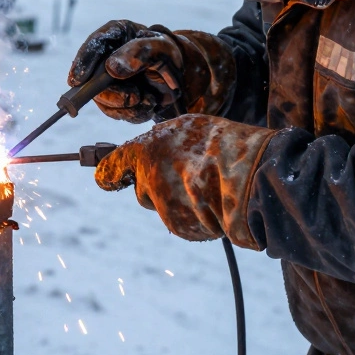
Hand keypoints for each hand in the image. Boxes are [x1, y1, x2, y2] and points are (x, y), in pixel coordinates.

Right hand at [68, 20, 236, 123]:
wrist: (184, 74)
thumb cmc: (170, 53)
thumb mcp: (160, 48)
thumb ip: (138, 53)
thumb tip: (112, 68)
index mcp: (115, 35)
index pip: (94, 44)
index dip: (83, 62)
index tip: (76, 80)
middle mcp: (106, 58)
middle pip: (93, 79)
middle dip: (111, 94)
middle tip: (133, 97)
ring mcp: (109, 80)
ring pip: (103, 101)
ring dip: (125, 106)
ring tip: (148, 99)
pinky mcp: (117, 99)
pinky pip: (117, 113)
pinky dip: (134, 113)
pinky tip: (149, 103)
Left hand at [95, 114, 275, 247]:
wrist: (248, 176)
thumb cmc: (221, 144)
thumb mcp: (186, 128)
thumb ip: (160, 142)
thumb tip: (152, 152)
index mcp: (144, 151)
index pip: (111, 166)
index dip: (109, 173)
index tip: (107, 178)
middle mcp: (148, 180)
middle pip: (142, 189)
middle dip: (157, 186)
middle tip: (186, 175)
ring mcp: (163, 207)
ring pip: (164, 206)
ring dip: (179, 200)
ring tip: (208, 185)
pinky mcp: (180, 227)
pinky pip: (183, 221)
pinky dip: (195, 216)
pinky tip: (213, 202)